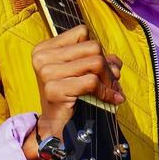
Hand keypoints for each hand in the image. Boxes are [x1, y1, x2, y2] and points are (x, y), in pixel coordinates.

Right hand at [27, 25, 123, 157]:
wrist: (56, 126)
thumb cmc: (70, 96)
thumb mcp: (82, 71)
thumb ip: (98, 59)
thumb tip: (115, 61)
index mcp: (45, 48)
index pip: (82, 32)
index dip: (97, 50)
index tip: (100, 67)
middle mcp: (42, 58)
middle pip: (92, 47)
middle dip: (107, 65)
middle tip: (111, 82)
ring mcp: (47, 73)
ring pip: (95, 62)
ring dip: (109, 79)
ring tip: (111, 90)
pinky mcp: (54, 89)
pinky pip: (92, 81)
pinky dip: (106, 91)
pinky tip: (110, 99)